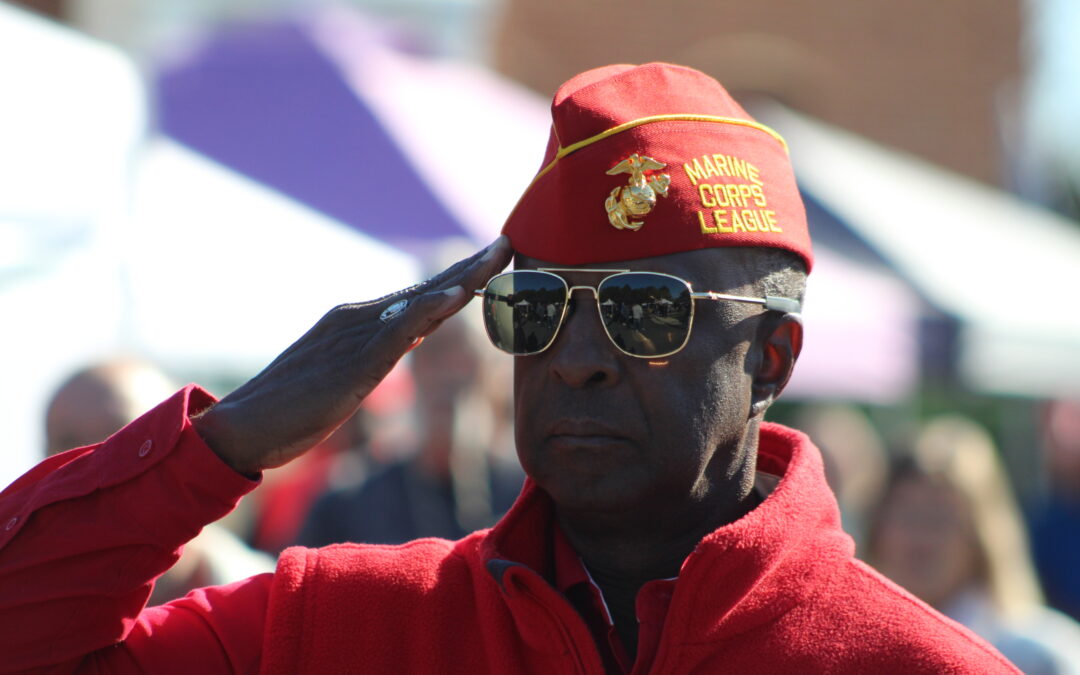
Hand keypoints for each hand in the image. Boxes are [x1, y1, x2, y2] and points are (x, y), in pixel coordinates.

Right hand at [193, 236, 512, 474]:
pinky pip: (398, 330)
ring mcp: (356, 336)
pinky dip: (429, 309)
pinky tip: (457, 296)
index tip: (495, 259)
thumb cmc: (293, 407)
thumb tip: (420, 332)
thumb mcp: (352, 372)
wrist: (244, 428)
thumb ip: (385, 347)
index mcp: (359, 321)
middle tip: (509, 242)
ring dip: (463, 277)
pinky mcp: (353, 363)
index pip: (420, 294)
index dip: (460, 276)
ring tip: (497, 256)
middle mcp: (360, 318)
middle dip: (471, 266)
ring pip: (420, 301)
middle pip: (427, 288)